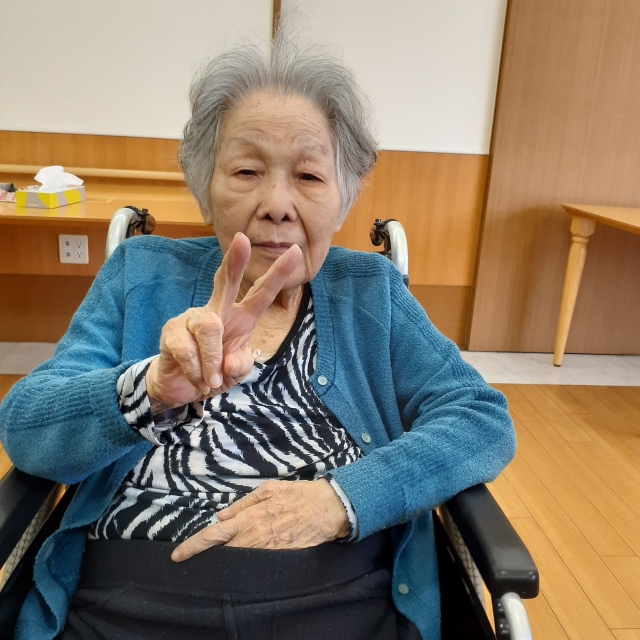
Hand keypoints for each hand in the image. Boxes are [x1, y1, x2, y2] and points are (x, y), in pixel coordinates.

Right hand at [146, 233, 301, 407]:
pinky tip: (195, 378)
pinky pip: (187, 350)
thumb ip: (240, 366)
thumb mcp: (234, 375)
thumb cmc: (212, 373)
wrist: (179, 387)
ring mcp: (191, 319)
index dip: (278, 274)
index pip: (261, 293)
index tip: (295, 252)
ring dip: (212, 360)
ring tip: (211, 381)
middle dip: (235, 261)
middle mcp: (217, 311)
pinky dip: (195, 371)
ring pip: (209, 328)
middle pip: (225, 281)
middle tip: (243, 240)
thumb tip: (229, 363)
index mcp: (241, 318)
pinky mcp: (171, 332)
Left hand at [171, 479, 349, 561]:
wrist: (327, 509)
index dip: (193, 546)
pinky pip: (256, 563)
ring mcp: (266, 550)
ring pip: (238, 560)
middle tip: (197, 556)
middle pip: (222, 553)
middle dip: (208, 556)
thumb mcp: (268, 489)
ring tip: (219, 557)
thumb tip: (221, 515)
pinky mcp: (278, 558)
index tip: (177, 556)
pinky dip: (246, 561)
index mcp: (249, 518)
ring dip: (226, 559)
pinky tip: (244, 559)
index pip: (213, 535)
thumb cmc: (298, 494)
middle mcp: (254, 537)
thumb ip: (243, 503)